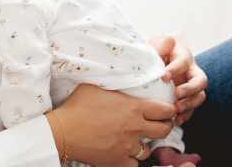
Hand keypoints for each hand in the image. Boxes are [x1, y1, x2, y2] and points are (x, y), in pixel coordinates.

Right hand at [48, 84, 173, 166]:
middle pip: (164, 130)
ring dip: (144, 145)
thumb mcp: (96, 87)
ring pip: (148, 150)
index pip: (165, 110)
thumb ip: (113, 84)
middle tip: (158, 126)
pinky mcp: (118, 161)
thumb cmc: (76, 106)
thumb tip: (116, 74)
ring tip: (136, 141)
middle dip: (164, 127)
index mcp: (133, 107)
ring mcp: (127, 146)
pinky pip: (134, 164)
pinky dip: (131, 160)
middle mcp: (135, 128)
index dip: (168, 111)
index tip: (166, 111)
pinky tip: (124, 153)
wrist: (63, 131)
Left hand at [149, 36, 207, 124]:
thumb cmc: (153, 52)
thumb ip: (159, 45)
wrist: (151, 63)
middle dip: (189, 89)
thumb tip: (165, 45)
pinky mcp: (188, 98)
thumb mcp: (154, 45)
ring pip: (200, 96)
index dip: (176, 69)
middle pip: (201, 80)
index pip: (184, 61)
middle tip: (176, 95)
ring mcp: (191, 85)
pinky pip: (192, 109)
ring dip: (189, 104)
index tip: (164, 77)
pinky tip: (175, 120)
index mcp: (183, 55)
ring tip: (175, 109)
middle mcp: (191, 70)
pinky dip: (185, 115)